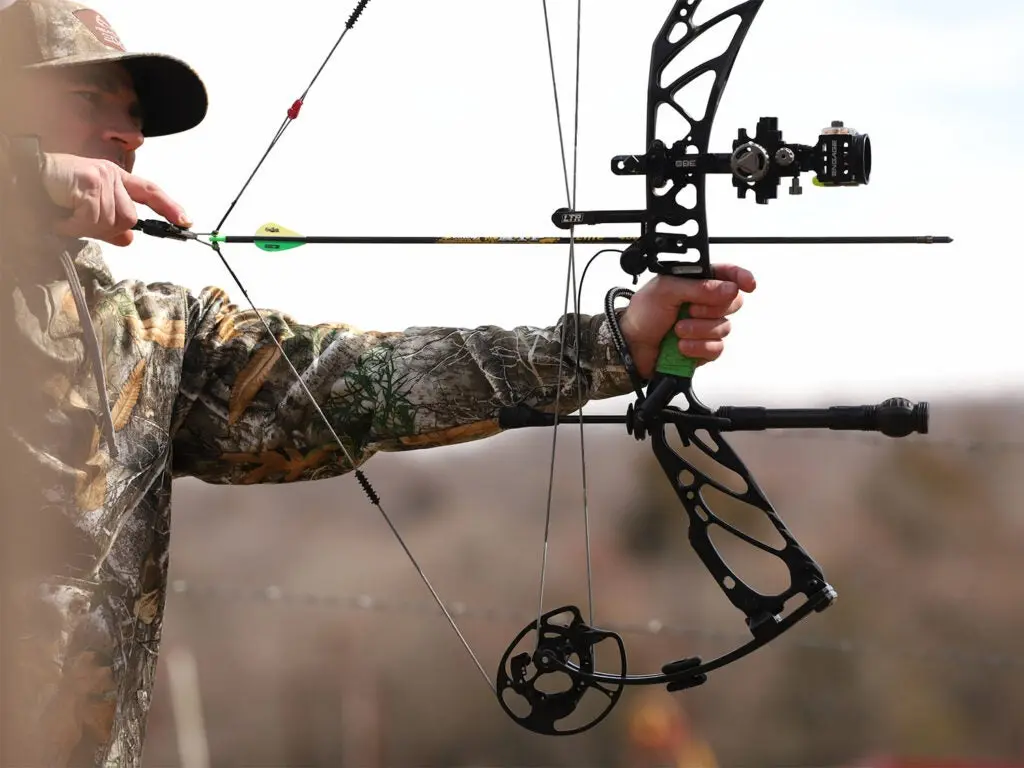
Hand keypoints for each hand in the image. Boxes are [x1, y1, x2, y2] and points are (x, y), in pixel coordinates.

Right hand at [36, 153, 189, 246]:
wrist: (25, 178)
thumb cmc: (54, 194)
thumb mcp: (85, 213)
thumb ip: (108, 226)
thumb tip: (129, 239)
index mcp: (115, 179)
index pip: (150, 191)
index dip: (169, 207)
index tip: (185, 221)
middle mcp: (112, 175)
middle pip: (130, 218)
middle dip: (106, 229)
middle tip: (80, 224)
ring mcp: (102, 177)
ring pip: (113, 221)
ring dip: (87, 228)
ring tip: (67, 218)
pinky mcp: (90, 182)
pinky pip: (94, 218)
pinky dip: (75, 226)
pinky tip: (62, 218)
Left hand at [617, 264, 756, 379]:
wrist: (630, 346)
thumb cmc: (642, 314)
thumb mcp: (666, 290)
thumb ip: (698, 287)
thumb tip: (730, 288)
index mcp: (695, 282)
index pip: (727, 275)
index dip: (741, 277)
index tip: (748, 284)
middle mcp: (703, 303)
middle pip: (732, 302)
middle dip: (710, 308)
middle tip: (688, 309)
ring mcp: (704, 326)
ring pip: (724, 327)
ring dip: (698, 329)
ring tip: (677, 330)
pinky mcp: (703, 348)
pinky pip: (716, 348)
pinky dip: (698, 347)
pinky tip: (681, 346)